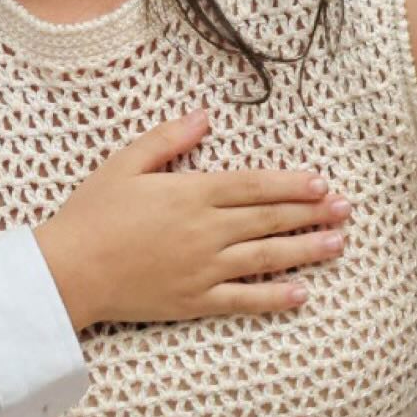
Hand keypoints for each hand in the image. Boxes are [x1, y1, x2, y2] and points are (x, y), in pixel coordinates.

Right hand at [33, 111, 350, 328]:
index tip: (320, 182)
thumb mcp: (125, 163)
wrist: (70, 271)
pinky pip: (244, 300)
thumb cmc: (92, 213)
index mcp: (190, 194)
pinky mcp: (195, 301)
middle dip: (311, 212)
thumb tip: (205, 115)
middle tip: (346, 208)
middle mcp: (205, 231)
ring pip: (266, 258)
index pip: (252, 186)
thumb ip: (168, 139)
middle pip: (268, 219)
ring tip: (338, 244)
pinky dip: (275, 298)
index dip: (289, 184)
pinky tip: (302, 294)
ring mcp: (203, 269)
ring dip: (306, 250)